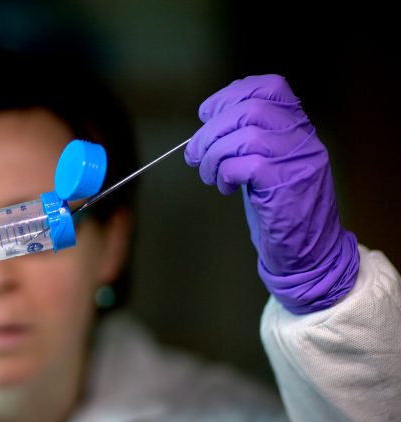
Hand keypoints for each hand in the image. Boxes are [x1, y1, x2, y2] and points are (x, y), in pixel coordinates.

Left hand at [184, 74, 358, 313]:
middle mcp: (303, 140)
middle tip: (195, 154)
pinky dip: (224, 173)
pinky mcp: (284, 186)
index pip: (271, 87)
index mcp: (299, 130)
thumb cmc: (279, 210)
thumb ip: (247, 140)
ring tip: (208, 175)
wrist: (307, 254)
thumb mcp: (266, 165)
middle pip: (250, 109)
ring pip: (244, 135)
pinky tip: (225, 188)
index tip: (206, 113)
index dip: (232, 94)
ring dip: (213, 155)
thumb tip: (206, 124)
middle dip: (211, 130)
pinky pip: (244, 164)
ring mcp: (297, 161)